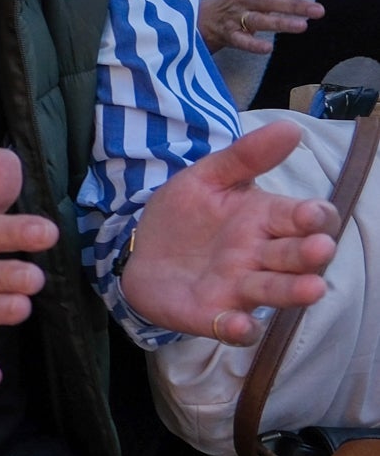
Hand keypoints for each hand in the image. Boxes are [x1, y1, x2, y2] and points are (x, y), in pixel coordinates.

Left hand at [123, 118, 338, 343]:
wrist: (137, 247)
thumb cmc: (183, 213)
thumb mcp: (206, 178)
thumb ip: (245, 156)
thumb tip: (290, 127)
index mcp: (265, 219)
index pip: (302, 218)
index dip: (313, 217)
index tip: (315, 213)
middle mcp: (261, 257)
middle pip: (296, 257)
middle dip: (310, 255)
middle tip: (319, 249)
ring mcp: (239, 288)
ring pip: (275, 292)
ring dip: (293, 292)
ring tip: (311, 289)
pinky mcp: (212, 315)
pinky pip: (233, 327)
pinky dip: (239, 328)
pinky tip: (240, 324)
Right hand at [202, 0, 318, 55]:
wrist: (205, 20)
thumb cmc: (244, 0)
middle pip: (268, 0)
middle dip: (292, 5)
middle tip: (318, 11)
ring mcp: (235, 17)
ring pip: (257, 19)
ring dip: (278, 23)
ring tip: (302, 26)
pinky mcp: (228, 35)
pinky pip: (239, 40)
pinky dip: (251, 44)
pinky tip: (267, 48)